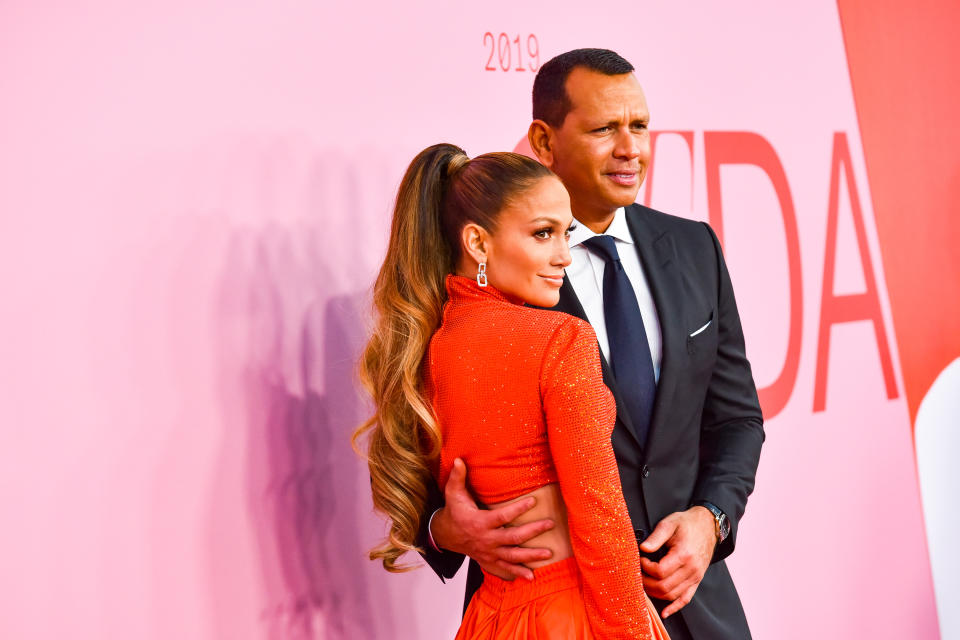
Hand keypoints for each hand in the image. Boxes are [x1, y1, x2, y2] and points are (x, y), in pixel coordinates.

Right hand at [430, 458, 554, 579]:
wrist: (445, 535)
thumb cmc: (454, 512)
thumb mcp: (453, 493)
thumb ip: (457, 477)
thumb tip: (458, 459)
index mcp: (479, 522)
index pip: (502, 516)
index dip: (518, 509)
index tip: (534, 500)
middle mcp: (486, 540)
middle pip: (512, 538)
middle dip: (532, 532)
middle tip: (549, 524)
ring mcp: (488, 553)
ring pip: (512, 556)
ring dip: (531, 556)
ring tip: (548, 553)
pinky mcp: (489, 561)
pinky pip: (504, 569)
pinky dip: (517, 573)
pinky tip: (531, 576)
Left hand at [638, 506, 716, 617]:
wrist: (708, 526)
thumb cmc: (687, 523)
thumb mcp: (669, 523)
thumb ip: (655, 537)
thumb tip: (643, 548)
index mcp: (684, 555)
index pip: (660, 572)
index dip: (645, 568)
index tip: (640, 559)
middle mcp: (691, 569)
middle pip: (664, 586)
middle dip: (646, 583)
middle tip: (637, 573)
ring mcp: (695, 577)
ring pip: (672, 595)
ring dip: (655, 593)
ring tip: (644, 583)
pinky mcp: (696, 581)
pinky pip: (686, 599)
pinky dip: (674, 607)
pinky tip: (664, 613)